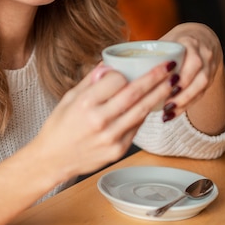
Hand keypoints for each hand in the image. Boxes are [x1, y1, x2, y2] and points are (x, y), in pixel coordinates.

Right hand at [34, 60, 177, 181]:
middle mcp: (100, 121)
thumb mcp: (68, 98)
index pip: (116, 81)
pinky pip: (136, 128)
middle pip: (134, 95)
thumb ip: (90, 81)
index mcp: (85, 104)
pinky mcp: (118, 151)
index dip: (124, 73)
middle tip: (168, 66)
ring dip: (158, 95)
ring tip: (171, 83)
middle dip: (155, 78)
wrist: (53, 159)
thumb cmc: (58, 126)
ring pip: (141, 111)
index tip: (127, 70)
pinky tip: (151, 104)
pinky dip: (144, 114)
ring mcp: (111, 138)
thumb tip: (108, 65)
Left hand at [160, 23, 224, 133]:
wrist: (202, 37)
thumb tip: (114, 64)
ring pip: (202, 88)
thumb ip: (149, 52)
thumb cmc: (176, 40)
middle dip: (184, 93)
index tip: (167, 86)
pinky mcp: (211, 79)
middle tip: (166, 105)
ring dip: (185, 101)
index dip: (182, 76)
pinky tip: (173, 113)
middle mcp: (204, 54)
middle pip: (200, 77)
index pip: (192, 60)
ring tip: (168, 112)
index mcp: (190, 42)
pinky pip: (202, 94)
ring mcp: (210, 67)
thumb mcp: (165, 39)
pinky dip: (187, 105)